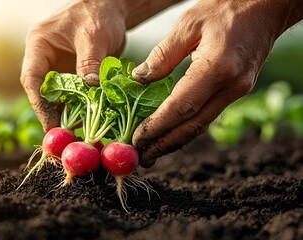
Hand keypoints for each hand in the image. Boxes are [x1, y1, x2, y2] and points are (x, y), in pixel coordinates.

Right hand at [20, 0, 126, 131]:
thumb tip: (91, 90)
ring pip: (58, 96)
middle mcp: (45, 58)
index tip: (51, 124)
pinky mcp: (73, 73)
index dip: (39, 104)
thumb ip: (90, 63)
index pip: (32, 78)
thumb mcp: (93, 37)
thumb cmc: (97, 13)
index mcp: (39, 45)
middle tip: (65, 134)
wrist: (111, 7)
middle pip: (43, 92)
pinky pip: (73, 94)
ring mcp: (59, 67)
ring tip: (78, 132)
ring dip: (67, 113)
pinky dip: (79, 107)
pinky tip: (87, 120)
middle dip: (53, 113)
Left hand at [131, 0, 302, 166]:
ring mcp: (238, 91)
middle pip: (192, 126)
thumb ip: (163, 55)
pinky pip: (208, 115)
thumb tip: (139, 79)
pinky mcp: (238, 91)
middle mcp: (231, 86)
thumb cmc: (225, 8)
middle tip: (142, 157)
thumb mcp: (188, 24)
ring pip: (202, 125)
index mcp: (217, 68)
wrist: (265, 7)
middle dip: (165, 144)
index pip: (181, 107)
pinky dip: (188, 128)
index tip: (137, 139)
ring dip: (176, 142)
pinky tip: (172, 134)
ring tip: (153, 151)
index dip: (157, 127)